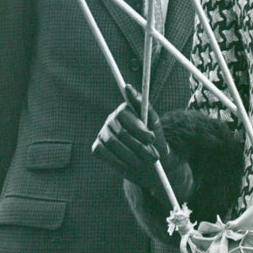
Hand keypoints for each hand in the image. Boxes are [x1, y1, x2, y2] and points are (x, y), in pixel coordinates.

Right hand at [92, 85, 192, 206]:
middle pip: (120, 132)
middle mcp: (111, 119)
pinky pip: (103, 153)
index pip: (124, 114)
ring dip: (131, 156)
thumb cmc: (154, 141)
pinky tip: (129, 165)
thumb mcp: (154, 123)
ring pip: (113, 144)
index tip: (151, 138)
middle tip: (154, 157)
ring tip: (145, 163)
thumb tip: (127, 87)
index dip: (138, 128)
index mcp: (124, 110)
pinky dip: (117, 161)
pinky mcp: (97, 147)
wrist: (150, 164)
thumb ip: (144, 104)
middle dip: (139, 146)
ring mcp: (102, 133)